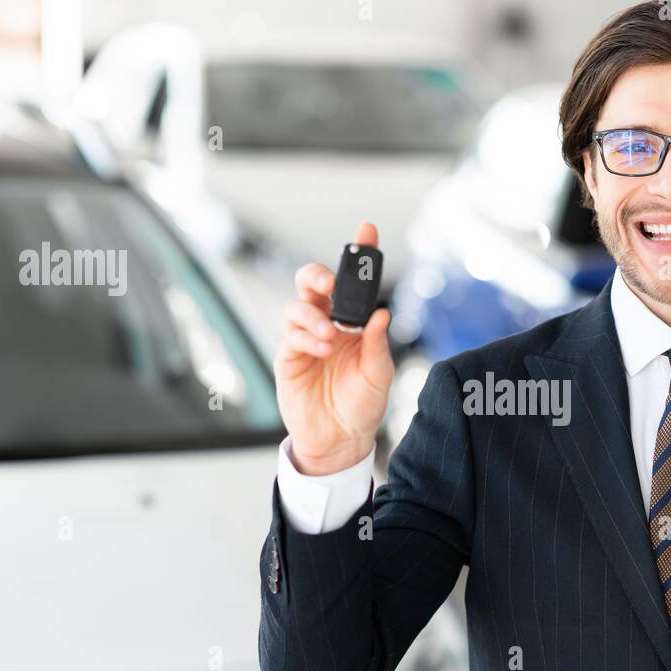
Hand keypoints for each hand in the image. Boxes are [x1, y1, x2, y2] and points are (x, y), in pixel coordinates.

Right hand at [274, 222, 392, 474]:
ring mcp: (305, 338)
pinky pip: (291, 336)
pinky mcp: (288, 357)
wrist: (340, 439)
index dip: (358, 254)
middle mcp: (327, 324)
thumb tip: (382, 314)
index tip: (366, 231)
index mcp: (353, 322)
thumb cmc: (361, 405)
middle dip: (319, 276)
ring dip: (312, 315)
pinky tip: (321, 350)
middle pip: (312, 283)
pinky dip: (306, 338)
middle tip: (330, 285)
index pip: (353, 282)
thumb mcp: (379, 375)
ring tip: (329, 336)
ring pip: (296, 305)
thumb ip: (378, 345)